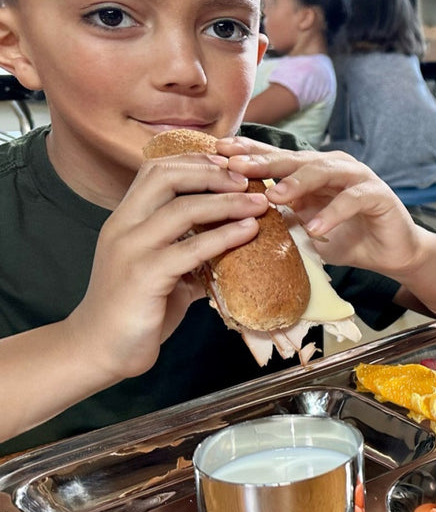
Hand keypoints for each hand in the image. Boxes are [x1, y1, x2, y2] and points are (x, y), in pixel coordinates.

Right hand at [66, 153, 269, 380]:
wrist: (100, 350)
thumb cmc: (136, 310)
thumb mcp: (165, 272)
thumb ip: (191, 253)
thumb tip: (232, 244)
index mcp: (125, 219)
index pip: (156, 170)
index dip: (194, 161)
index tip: (230, 165)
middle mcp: (123, 226)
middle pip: (167, 177)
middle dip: (212, 173)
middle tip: (248, 181)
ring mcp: (131, 249)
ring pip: (182, 209)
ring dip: (227, 202)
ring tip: (258, 203)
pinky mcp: (144, 276)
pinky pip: (191, 249)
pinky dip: (224, 236)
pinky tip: (248, 232)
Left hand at [218, 137, 421, 274]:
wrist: (390, 253)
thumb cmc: (345, 239)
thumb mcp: (304, 229)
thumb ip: (279, 218)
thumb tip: (234, 217)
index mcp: (312, 170)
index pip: (276, 157)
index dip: (247, 153)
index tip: (216, 152)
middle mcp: (333, 166)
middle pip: (294, 159)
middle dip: (263, 161)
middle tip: (235, 166)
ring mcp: (357, 176)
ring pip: (323, 172)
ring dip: (297, 183)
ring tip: (274, 197)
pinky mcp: (378, 194)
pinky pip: (352, 199)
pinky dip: (333, 214)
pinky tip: (315, 229)